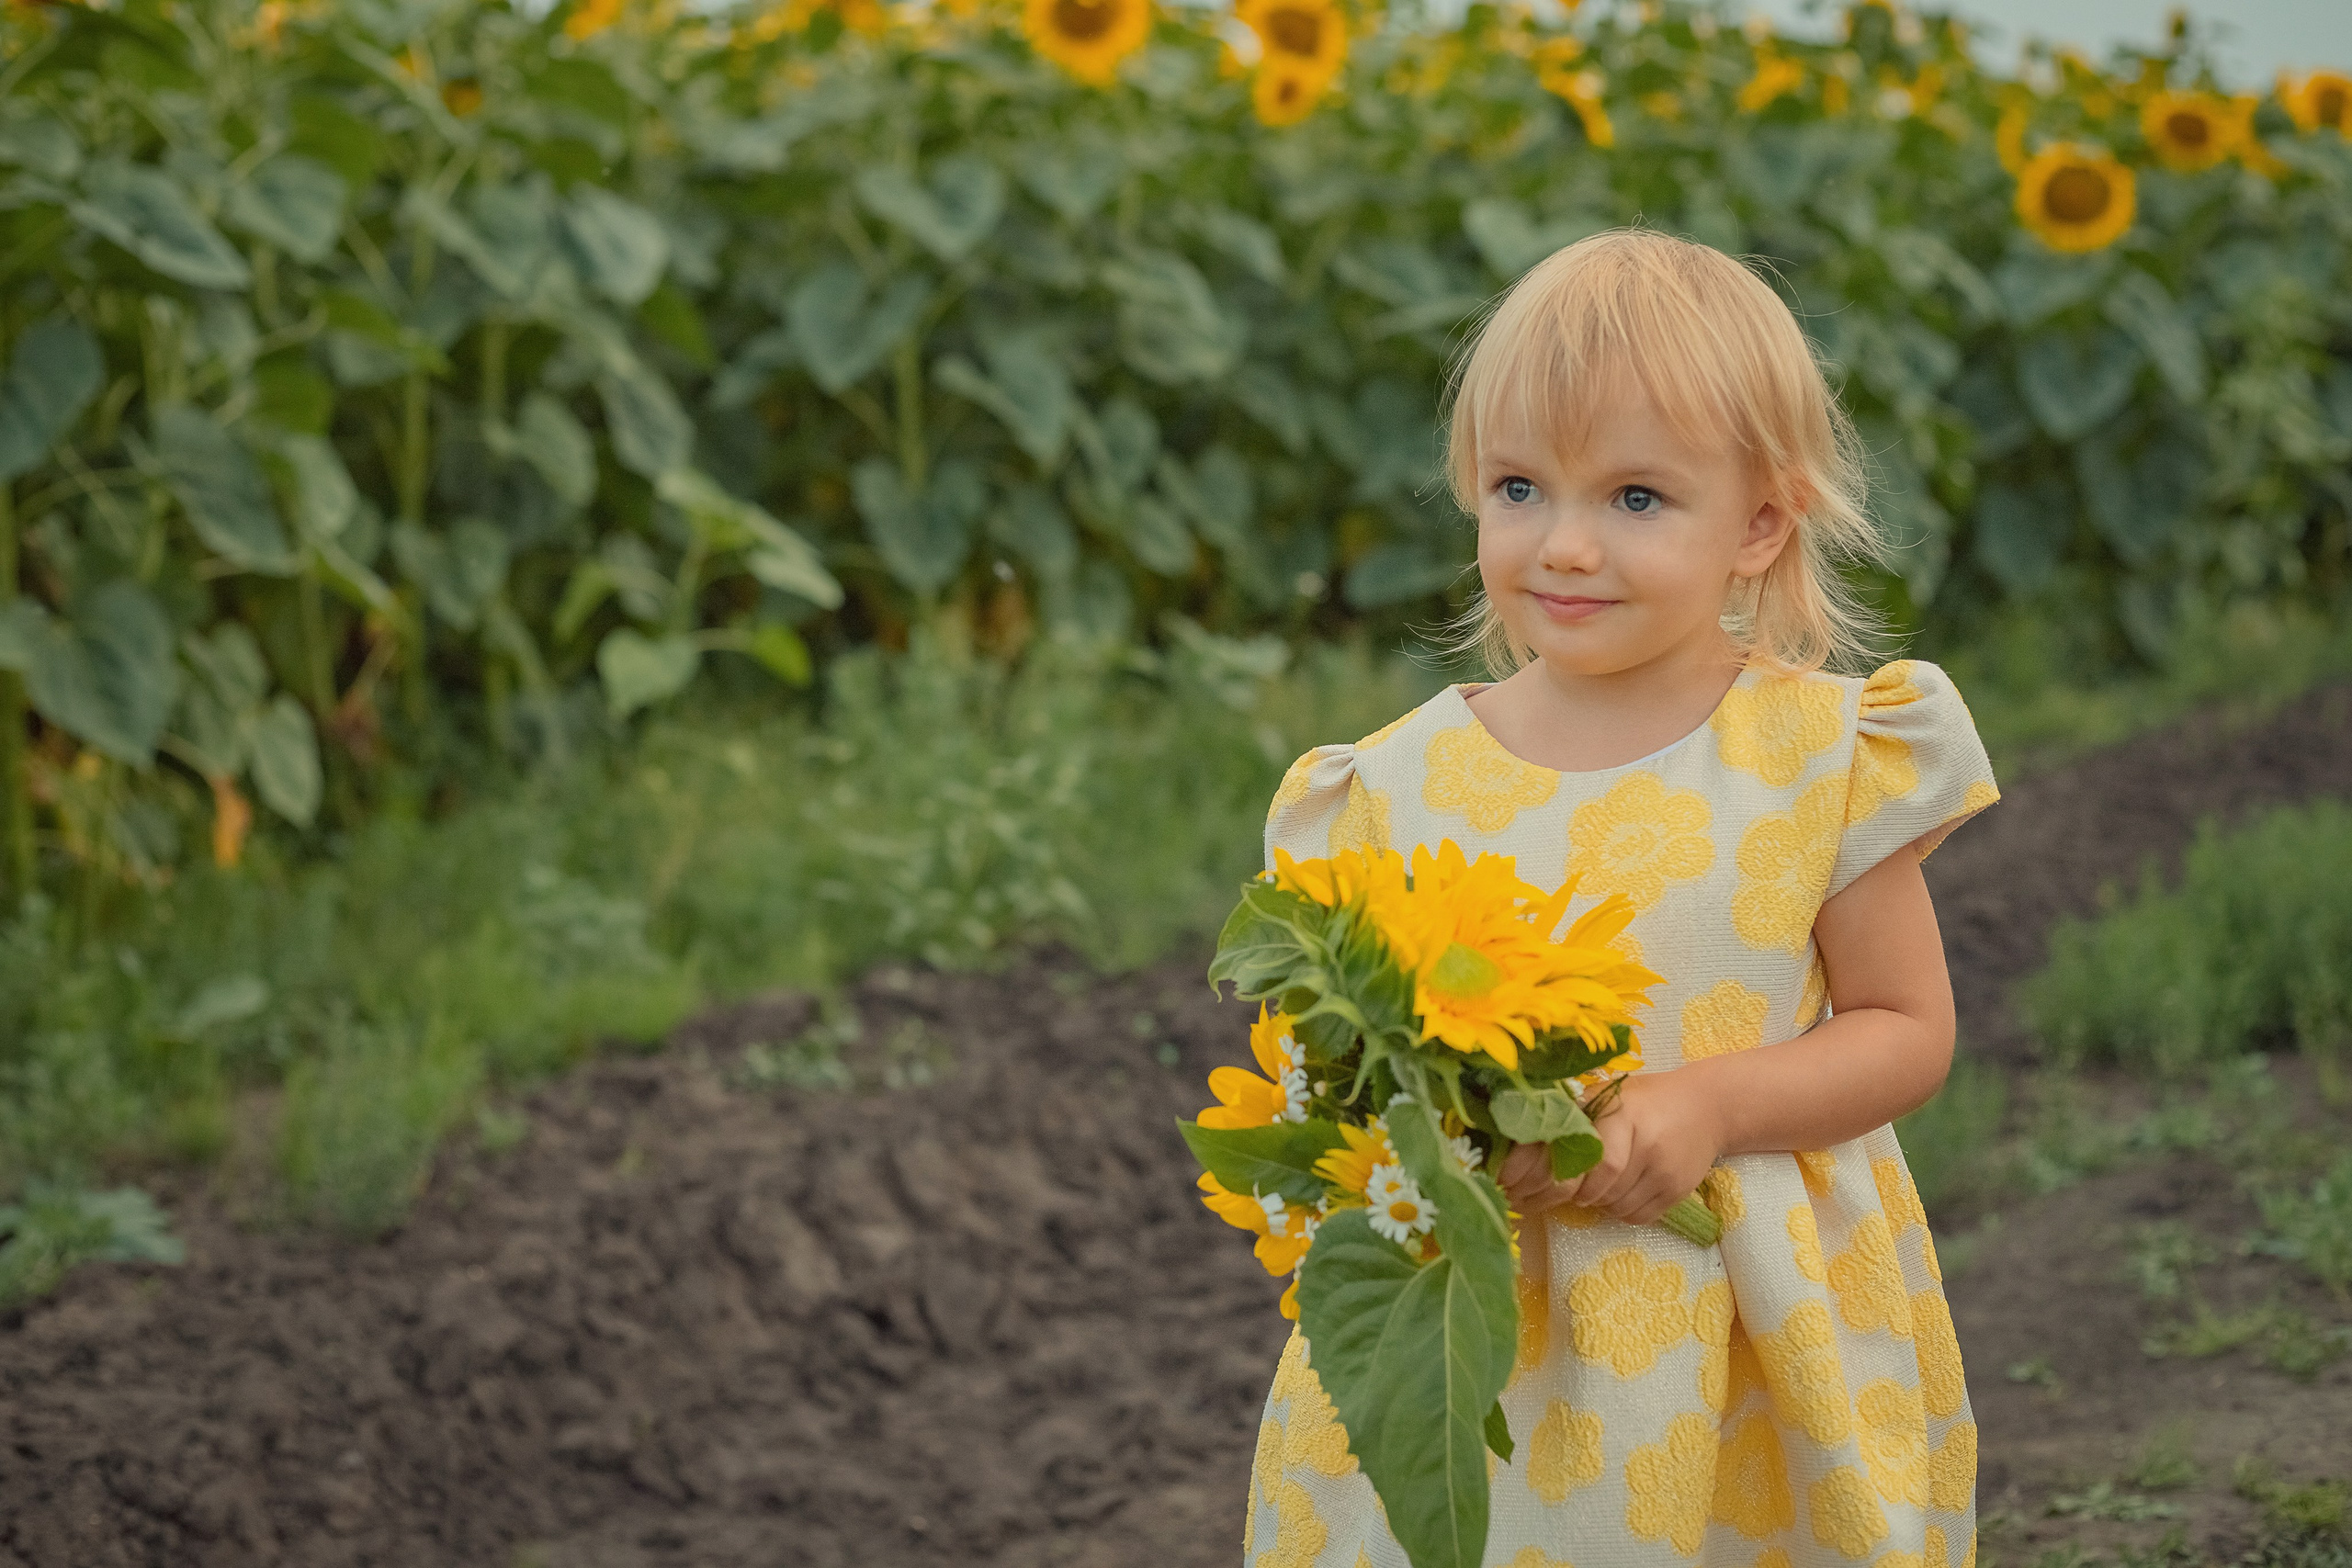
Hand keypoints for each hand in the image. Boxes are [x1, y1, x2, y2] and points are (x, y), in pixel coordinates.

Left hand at [1508, 1072, 1725, 1227]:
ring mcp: (1665, 1169)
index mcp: (1621, 1112)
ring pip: (1614, 1206)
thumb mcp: (1608, 1097)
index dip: (1559, 1179)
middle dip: (1573, 1194)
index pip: (1590, 1161)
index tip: (1537, 1183)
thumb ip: (1574, 1119)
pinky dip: (1620, 1210)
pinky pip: (1636, 1217)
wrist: (1708, 1106)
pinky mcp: (1679, 1191)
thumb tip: (1519, 1150)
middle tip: (1562, 1189)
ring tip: (1600, 1182)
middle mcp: (1646, 1141)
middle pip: (1598, 1189)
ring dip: (1598, 1202)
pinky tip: (1622, 1189)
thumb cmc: (1645, 1101)